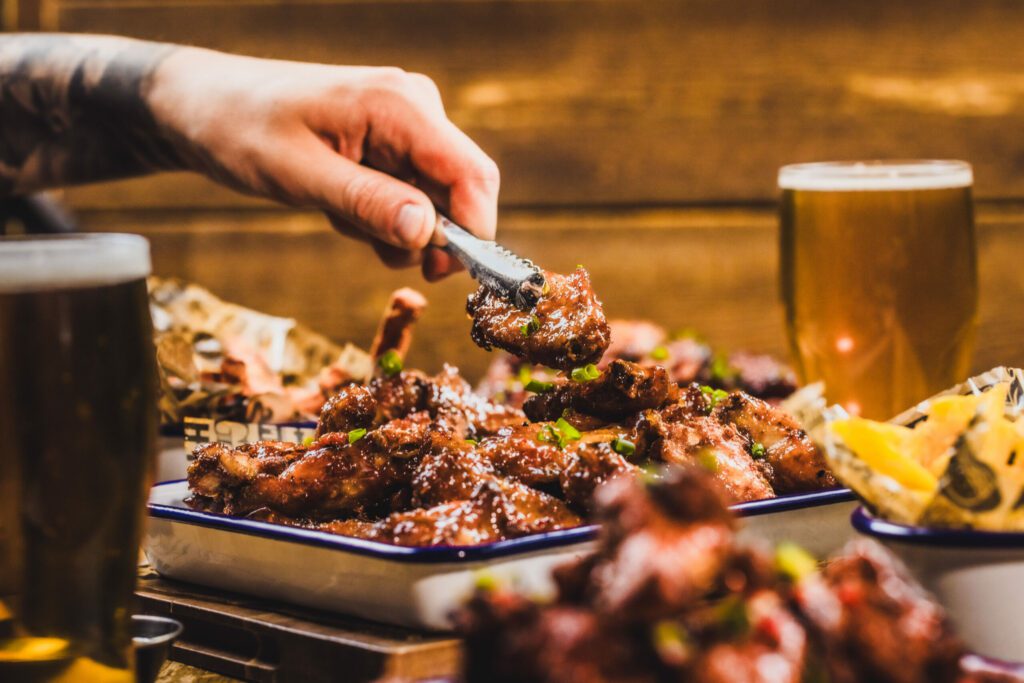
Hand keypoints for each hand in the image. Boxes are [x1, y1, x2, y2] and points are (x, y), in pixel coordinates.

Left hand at [147, 47, 498, 279]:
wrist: (204, 105)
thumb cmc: (241, 129)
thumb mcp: (299, 175)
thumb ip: (367, 202)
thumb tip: (427, 233)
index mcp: (400, 105)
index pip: (472, 175)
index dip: (473, 232)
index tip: (439, 272)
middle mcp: (415, 108)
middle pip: (459, 192)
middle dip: (423, 234)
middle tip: (372, 247)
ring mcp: (406, 124)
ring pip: (434, 201)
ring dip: (392, 226)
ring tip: (336, 211)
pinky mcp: (392, 141)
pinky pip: (411, 195)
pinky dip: (380, 215)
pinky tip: (339, 203)